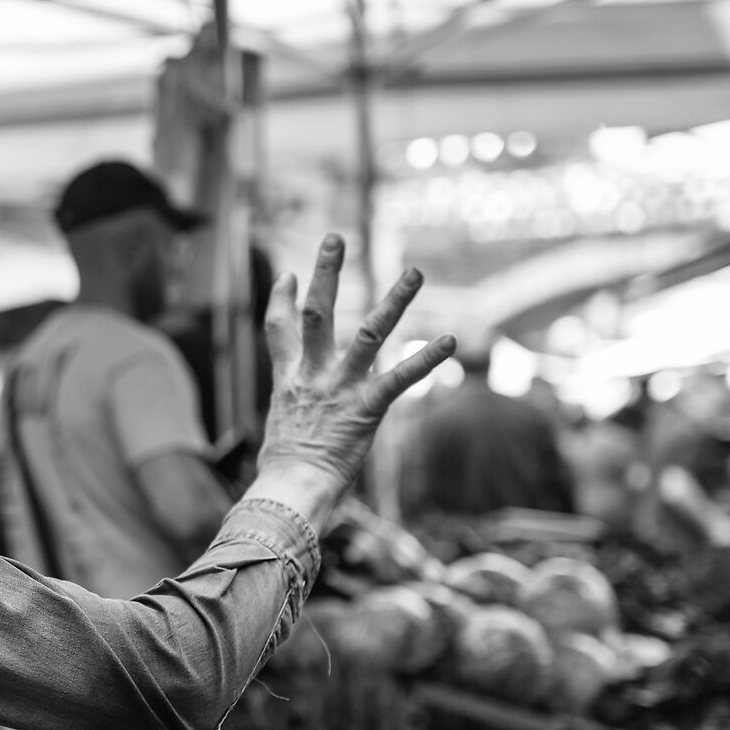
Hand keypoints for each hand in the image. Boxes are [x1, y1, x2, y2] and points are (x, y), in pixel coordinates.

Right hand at [253, 236, 453, 499]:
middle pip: (316, 313)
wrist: (289, 491)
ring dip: (394, 301)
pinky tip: (451, 340)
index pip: (278, 331)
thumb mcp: (278, 439)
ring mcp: (339, 388)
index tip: (289, 274)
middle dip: (327, 273)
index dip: (281, 299)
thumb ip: (290, 425)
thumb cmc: (281, 477)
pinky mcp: (366, 408)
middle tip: (336, 237)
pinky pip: (400, 378)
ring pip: (368, 333)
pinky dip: (427, 359)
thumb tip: (283, 451)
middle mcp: (312, 376)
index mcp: (288, 382)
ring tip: (415, 272)